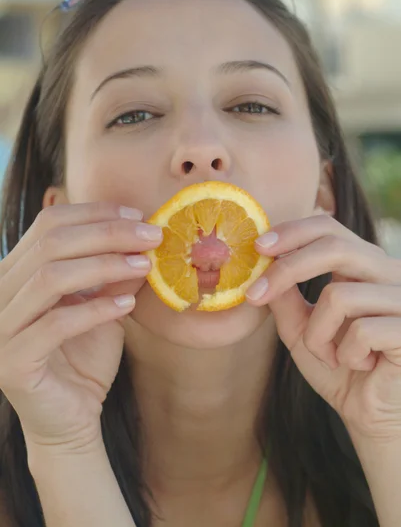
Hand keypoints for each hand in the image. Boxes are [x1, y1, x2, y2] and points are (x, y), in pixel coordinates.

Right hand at [0, 202, 161, 451]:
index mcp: (15, 272)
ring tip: (144, 266)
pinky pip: (56, 323)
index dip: (94, 213)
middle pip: (51, 243)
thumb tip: (140, 234)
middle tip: (151, 236)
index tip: (137, 214)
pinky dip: (96, 309)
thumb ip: (111, 271)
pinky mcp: (11, 362)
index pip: (48, 223)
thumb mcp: (101, 302)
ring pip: (50, 276)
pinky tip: (127, 304)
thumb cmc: (85, 356)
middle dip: (108, 233)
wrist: (71, 418)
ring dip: (105, 265)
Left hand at [246, 215, 400, 441]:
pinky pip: (363, 331)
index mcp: (363, 266)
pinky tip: (361, 365)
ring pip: (340, 296)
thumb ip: (284, 297)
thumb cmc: (339, 367)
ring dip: (318, 335)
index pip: (329, 228)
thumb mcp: (300, 330)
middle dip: (289, 269)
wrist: (372, 415)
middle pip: (335, 246)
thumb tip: (262, 262)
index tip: (258, 246)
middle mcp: (388, 273)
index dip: (292, 231)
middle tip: (256, 295)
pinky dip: (346, 354)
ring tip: (329, 355)